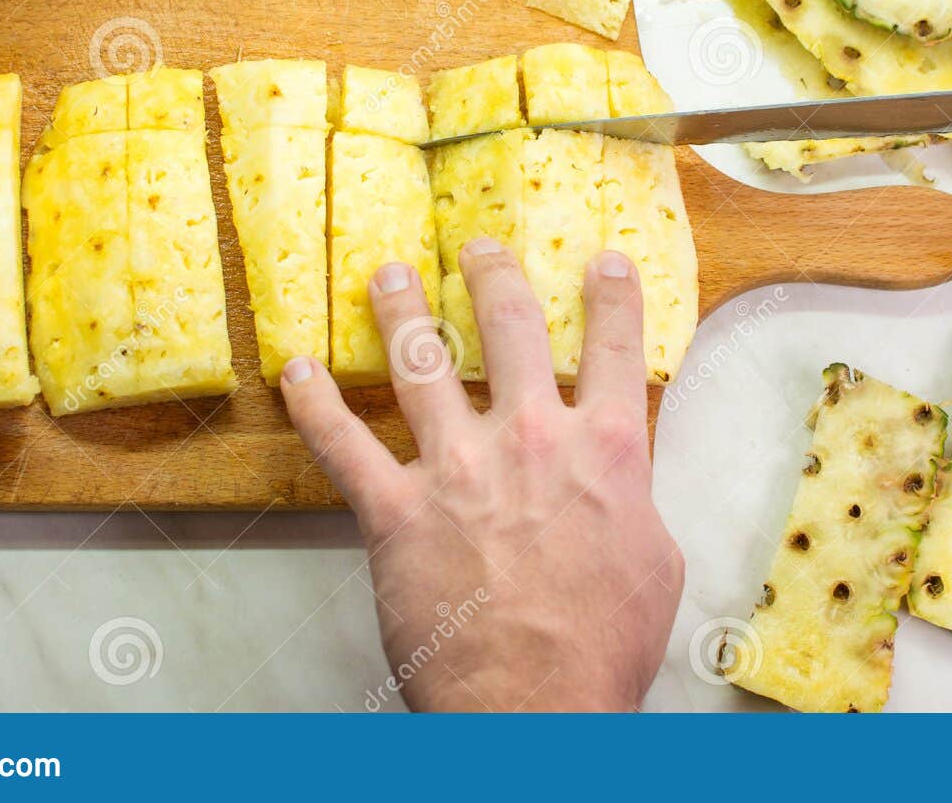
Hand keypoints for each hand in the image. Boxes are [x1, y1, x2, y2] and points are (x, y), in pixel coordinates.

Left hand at [278, 239, 683, 711]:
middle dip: (494, 274)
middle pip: (512, 327)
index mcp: (606, 450)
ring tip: (388, 274)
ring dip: (402, 308)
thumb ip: (632, 499)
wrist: (536, 705)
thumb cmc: (601, 646)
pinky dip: (315, 403)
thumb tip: (620, 478)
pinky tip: (297, 372)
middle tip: (479, 247)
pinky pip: (343, 443)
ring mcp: (460, 468)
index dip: (612, 297)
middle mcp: (532, 439)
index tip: (604, 262)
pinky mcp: (398, 510)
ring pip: (423, 362)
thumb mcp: (654, 561)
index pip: (614, 349)